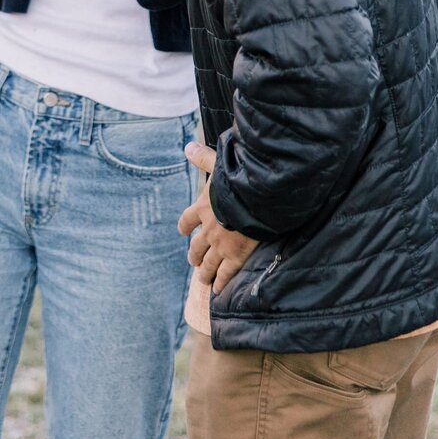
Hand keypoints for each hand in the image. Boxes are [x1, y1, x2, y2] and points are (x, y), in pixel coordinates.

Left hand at [177, 140, 259, 294]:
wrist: (254, 200)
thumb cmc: (237, 180)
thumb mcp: (218, 164)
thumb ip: (203, 157)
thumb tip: (188, 146)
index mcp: (203, 208)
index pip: (188, 220)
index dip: (185, 226)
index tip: (184, 230)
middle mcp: (209, 229)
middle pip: (196, 247)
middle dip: (195, 255)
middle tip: (194, 261)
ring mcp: (221, 246)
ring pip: (208, 264)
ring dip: (204, 272)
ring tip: (203, 279)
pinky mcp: (235, 257)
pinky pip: (225, 275)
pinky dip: (221, 284)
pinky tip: (218, 292)